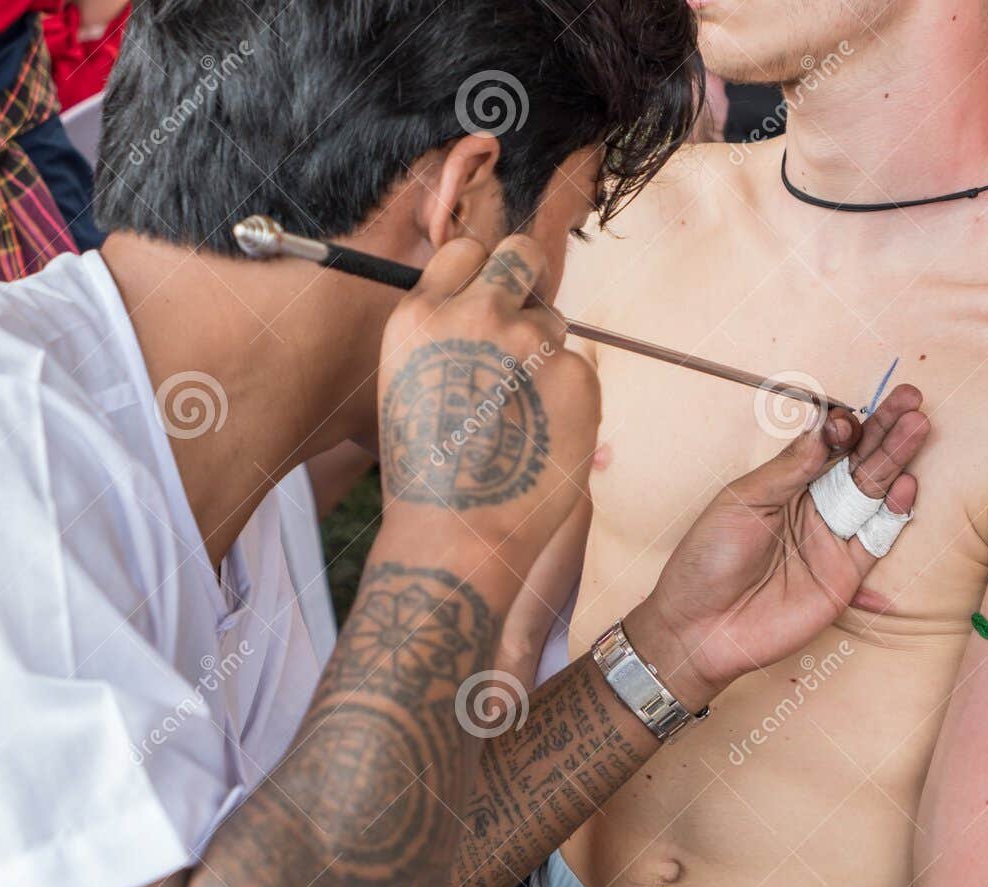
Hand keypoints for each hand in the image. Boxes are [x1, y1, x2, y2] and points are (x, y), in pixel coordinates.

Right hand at [377, 235, 599, 569]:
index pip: (468, 252)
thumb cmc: (427, 475)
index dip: (484, 276)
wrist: (457, 532)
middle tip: (526, 331)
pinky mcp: (575, 373)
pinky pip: (579, 368)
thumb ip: (445, 338)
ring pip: (554, 320)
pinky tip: (543, 438)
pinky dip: (568, 398)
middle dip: (527, 281)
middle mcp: (476, 313)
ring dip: (545, 355)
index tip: (491, 301)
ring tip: (521, 417)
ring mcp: (529, 340)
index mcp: (422, 315)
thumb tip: (488, 315)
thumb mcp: (409, 385)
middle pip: (522, 256)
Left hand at [628, 384, 928, 708]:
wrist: (700, 627)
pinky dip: (893, 512)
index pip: (827, 445)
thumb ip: (789, 467)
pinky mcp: (845, 575)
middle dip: (885, 430)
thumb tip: (826, 427)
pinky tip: (906, 483)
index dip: (844, 426)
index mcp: (784, 483)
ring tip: (917, 425)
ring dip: (896, 459)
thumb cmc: (708, 558)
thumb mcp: (743, 501)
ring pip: (873, 492)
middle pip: (858, 461)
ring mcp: (831, 540)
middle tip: (912, 399)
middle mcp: (812, 507)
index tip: (849, 417)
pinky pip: (876, 538)